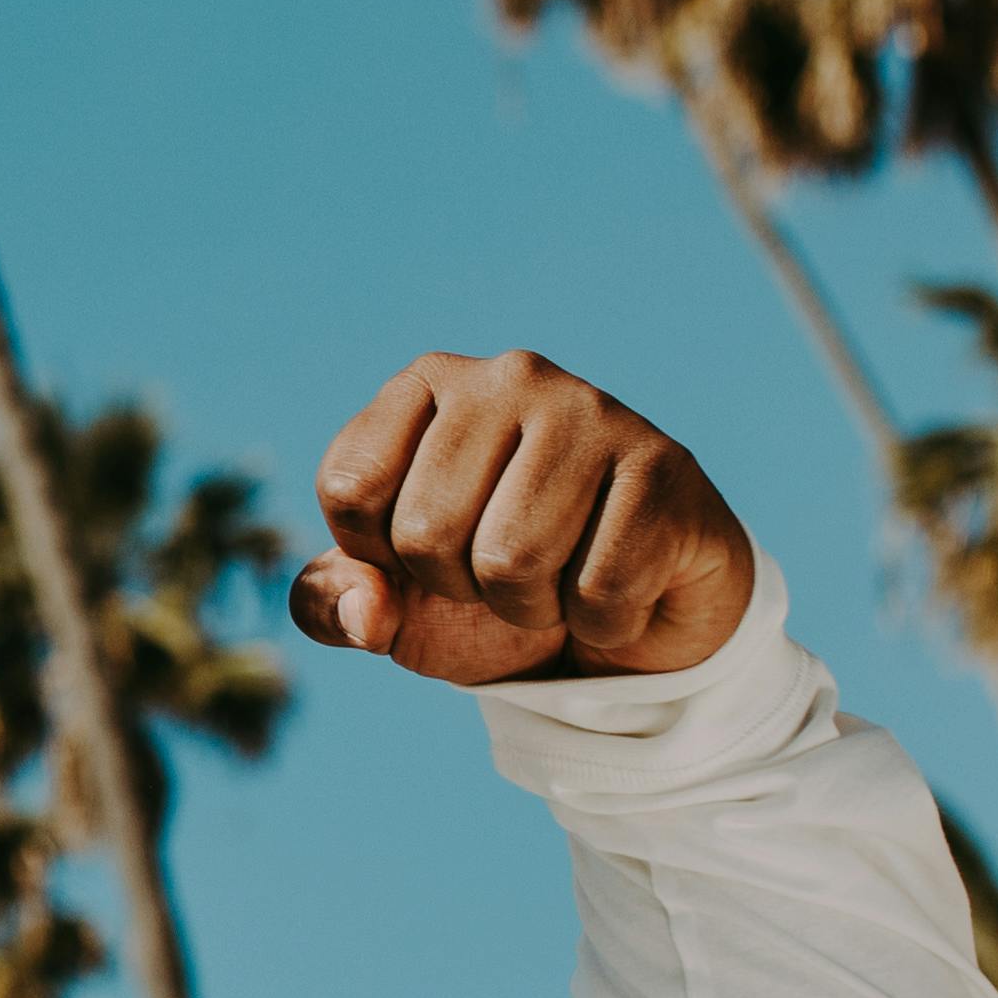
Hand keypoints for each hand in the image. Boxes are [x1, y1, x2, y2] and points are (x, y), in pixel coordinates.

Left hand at [290, 350, 754, 687]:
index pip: (347, 486)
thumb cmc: (497, 585)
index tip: (430, 550)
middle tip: (508, 570)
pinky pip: (599, 589)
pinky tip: (620, 585)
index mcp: (426, 384)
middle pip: (425, 532)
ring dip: (532, 608)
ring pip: (511, 560)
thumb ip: (334, 605)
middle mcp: (506, 377)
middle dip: (462, 588)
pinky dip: (602, 621)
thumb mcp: (395, 601)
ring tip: (562, 577)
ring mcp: (591, 411)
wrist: (634, 611)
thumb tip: (364, 610)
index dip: (379, 554)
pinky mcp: (663, 465)